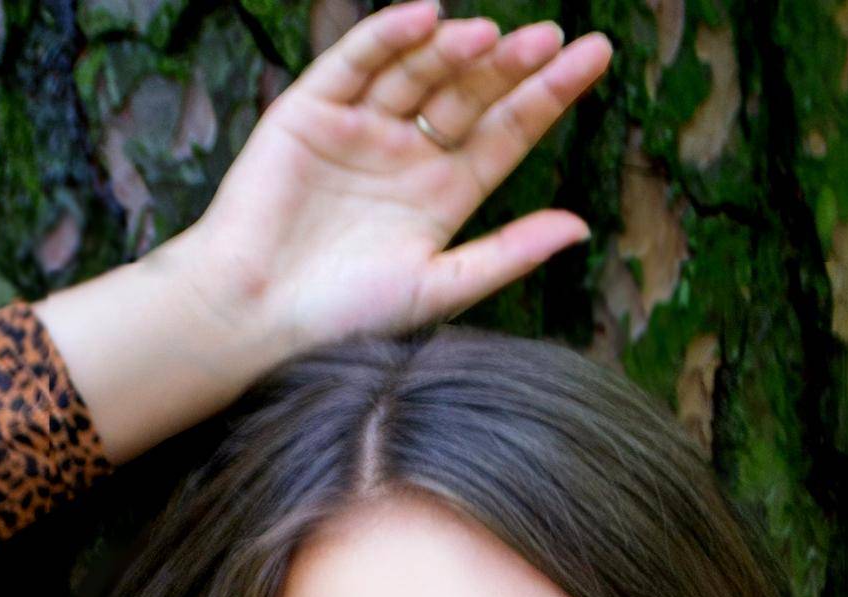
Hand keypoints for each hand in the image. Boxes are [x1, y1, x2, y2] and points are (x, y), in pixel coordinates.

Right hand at [177, 0, 612, 352]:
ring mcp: (361, 128)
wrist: (255, 316)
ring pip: (420, 73)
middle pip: (471, 95)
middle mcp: (407, 155)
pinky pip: (356, 62)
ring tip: (491, 37)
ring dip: (455, 50)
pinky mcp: (312, 111)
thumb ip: (508, 254)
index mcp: (443, 196)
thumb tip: (582, 226)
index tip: (592, 58)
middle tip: (551, 40)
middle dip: (510, 67)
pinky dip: (389, 36)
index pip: (507, 134)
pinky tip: (427, 19)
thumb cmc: (343, 316)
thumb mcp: (439, 286)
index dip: (548, 97)